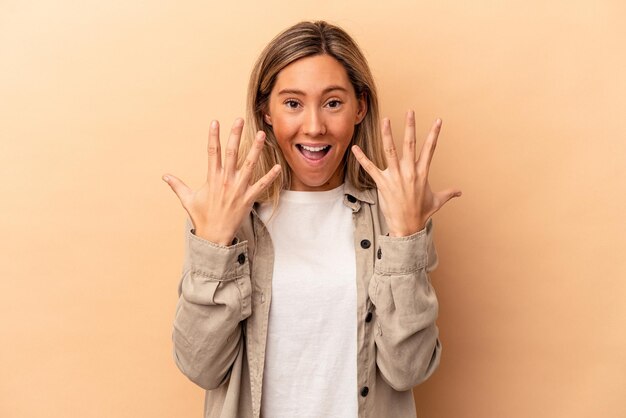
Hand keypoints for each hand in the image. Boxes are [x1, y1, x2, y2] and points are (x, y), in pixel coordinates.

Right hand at [163, 118, 280, 244]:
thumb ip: (177, 185)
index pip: (212, 152)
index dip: (213, 136)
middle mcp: (226, 180)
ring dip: (256, 149)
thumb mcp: (187, 200)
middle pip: (231, 153)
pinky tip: (278, 167)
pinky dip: (270, 177)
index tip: (215, 122)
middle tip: (239, 120)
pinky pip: (261, 185)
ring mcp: (238, 189)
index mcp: (212, 178)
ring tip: (261, 134)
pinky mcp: (248, 199)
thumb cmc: (202, 217)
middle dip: (235, 135)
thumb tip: (164, 176)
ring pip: (249, 165)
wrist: (214, 236)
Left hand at [351, 111, 460, 236]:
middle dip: (410, 127)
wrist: (408, 227)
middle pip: (410, 145)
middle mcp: (409, 172)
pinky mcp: (383, 183)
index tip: (437, 121)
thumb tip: (459, 192)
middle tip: (410, 112)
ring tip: (385, 120)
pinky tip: (355, 148)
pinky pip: (370, 168)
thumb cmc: (422, 214)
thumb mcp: (437, 201)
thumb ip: (448, 193)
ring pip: (390, 151)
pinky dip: (362, 158)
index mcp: (422, 173)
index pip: (430, 149)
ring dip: (387, 135)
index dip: (434, 134)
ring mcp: (395, 177)